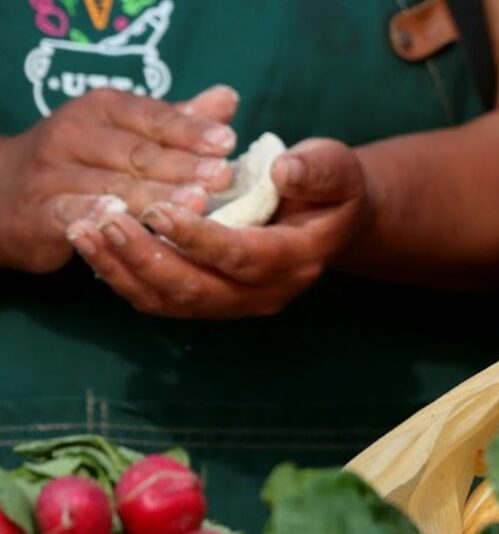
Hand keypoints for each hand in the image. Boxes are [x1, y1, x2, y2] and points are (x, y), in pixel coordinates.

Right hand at [0, 86, 237, 272]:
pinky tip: (125, 223)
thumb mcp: (128, 132)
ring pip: (113, 186)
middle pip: (139, 153)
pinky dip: (96, 216)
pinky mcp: (39, 212)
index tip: (228, 142)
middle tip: (222, 177)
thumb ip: (178, 122)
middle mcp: (76, 134)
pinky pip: (71, 213)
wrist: (5, 191)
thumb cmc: (85, 160)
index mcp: (104, 109)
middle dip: (183, 166)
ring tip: (195, 204)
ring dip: (155, 196)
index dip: (191, 131)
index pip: (154, 118)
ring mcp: (54, 173)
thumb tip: (228, 98)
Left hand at [66, 139, 367, 317]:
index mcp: (298, 260)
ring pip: (172, 301)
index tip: (158, 209)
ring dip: (124, 271)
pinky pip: (160, 299)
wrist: (330, 218)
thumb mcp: (337, 167)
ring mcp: (237, 303)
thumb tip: (284, 170)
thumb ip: (316, 168)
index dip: (200, 239)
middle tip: (103, 221)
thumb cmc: (330, 187)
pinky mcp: (210, 299)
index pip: (244, 258)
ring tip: (83, 231)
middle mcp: (267, 293)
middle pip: (199, 291)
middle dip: (147, 259)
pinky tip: (94, 244)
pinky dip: (124, 276)